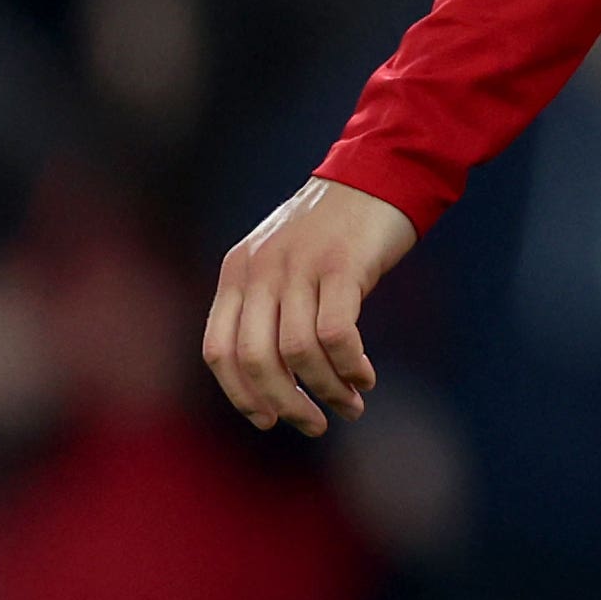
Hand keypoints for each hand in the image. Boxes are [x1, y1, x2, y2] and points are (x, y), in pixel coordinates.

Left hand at [204, 177, 419, 432]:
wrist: (381, 173)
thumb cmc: (338, 228)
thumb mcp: (284, 261)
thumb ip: (268, 305)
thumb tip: (274, 380)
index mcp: (238, 271)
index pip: (219, 351)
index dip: (240, 395)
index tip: (268, 420)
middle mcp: (260, 269)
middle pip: (255, 360)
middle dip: (284, 404)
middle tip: (314, 425)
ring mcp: (299, 266)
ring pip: (297, 353)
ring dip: (325, 390)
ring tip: (350, 405)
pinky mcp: (341, 265)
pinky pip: (335, 335)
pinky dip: (349, 367)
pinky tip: (364, 376)